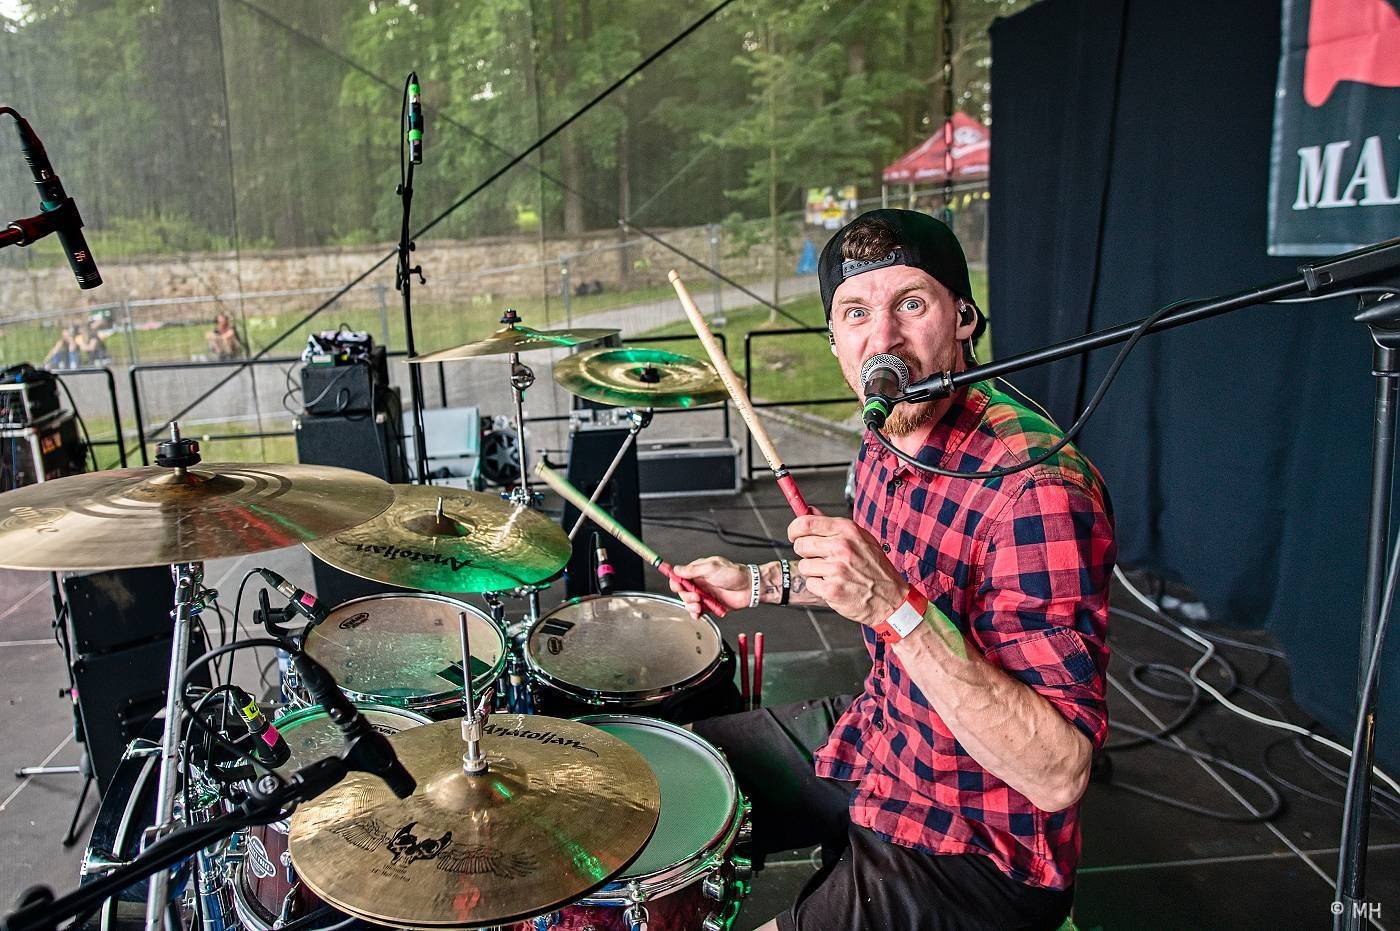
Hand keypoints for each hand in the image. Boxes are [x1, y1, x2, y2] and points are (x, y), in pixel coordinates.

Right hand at [668, 556, 754, 618]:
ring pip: (689, 602)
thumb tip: (677, 569)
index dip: (676, 581)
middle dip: (686, 596)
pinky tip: (698, 613)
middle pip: (682, 591)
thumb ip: (693, 569)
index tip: (677, 586)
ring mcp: (705, 594)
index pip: (680, 576)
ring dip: (690, 605)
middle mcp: (700, 583)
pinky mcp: (710, 605)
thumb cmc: (735, 574)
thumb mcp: (712, 567)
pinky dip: (696, 614)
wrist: (750, 588)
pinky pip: (698, 611)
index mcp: (698, 571)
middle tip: (696, 596)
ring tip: (699, 605)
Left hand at [788, 514, 907, 626]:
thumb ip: (832, 525)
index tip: (794, 535)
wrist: (891, 598)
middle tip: (820, 558)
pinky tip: (835, 585)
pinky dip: (819, 586)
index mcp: (847, 530)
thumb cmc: (875, 567)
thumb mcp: (860, 538)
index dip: (794, 529)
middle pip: (801, 545)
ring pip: (804, 566)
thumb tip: (809, 510)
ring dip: (814, 572)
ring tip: (833, 573)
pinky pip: (810, 583)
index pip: (806, 523)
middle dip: (805, 553)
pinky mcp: (832, 589)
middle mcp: (841, 547)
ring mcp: (836, 569)